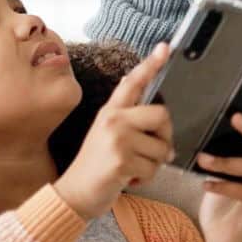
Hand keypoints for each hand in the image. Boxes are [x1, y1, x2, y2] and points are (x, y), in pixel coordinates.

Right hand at [54, 43, 173, 219]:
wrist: (75, 194)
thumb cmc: (96, 167)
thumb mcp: (106, 134)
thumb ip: (125, 116)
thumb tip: (147, 99)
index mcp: (110, 111)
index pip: (133, 82)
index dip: (151, 64)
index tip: (166, 47)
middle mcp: (113, 120)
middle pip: (162, 115)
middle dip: (165, 137)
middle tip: (152, 152)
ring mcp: (117, 139)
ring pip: (162, 148)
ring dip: (153, 165)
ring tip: (132, 169)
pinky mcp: (122, 160)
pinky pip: (154, 168)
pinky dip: (146, 179)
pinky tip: (129, 179)